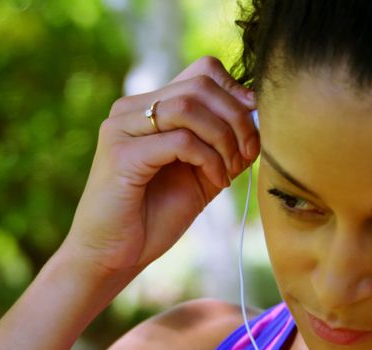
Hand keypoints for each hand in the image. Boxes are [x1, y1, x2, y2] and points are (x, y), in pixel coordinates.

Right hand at [60, 56, 258, 281]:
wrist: (112, 256)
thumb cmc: (153, 217)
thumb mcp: (200, 173)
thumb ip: (223, 144)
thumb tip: (259, 117)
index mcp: (147, 107)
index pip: (202, 70)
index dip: (236, 92)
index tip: (255, 126)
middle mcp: (130, 109)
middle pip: (200, 85)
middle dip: (237, 118)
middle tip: (249, 153)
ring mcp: (122, 128)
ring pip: (190, 106)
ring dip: (224, 138)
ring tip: (231, 169)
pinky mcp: (121, 154)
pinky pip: (181, 140)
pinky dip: (209, 159)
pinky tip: (216, 182)